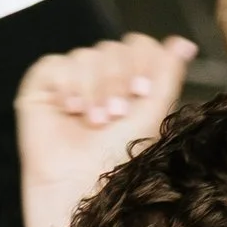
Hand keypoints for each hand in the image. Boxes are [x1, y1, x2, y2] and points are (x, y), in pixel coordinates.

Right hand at [17, 36, 196, 212]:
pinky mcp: (42, 84)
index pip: (139, 46)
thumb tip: (184, 43)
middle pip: (113, 48)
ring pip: (86, 55)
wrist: (82, 183)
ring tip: (93, 121)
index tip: (141, 92)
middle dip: (116, 81)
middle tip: (115, 115)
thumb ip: (167, 75)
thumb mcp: (152, 113)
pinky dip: (67, 86)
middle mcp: (101, 76)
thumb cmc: (118, 158)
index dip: (141, 62)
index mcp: (129, 81)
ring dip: (93, 89)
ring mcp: (71, 78)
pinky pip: (56, 63)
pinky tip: (70, 110)